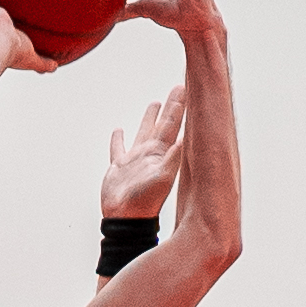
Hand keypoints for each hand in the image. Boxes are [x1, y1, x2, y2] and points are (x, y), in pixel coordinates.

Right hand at [101, 86, 185, 218]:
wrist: (126, 220)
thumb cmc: (145, 201)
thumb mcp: (163, 177)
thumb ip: (173, 158)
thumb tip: (187, 136)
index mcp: (162, 153)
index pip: (174, 123)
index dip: (180, 105)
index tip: (187, 86)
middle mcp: (151, 154)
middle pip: (163, 123)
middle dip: (171, 106)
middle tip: (179, 86)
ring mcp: (135, 160)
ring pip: (143, 132)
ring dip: (149, 118)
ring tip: (154, 103)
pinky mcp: (119, 168)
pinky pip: (118, 148)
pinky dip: (118, 139)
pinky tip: (118, 129)